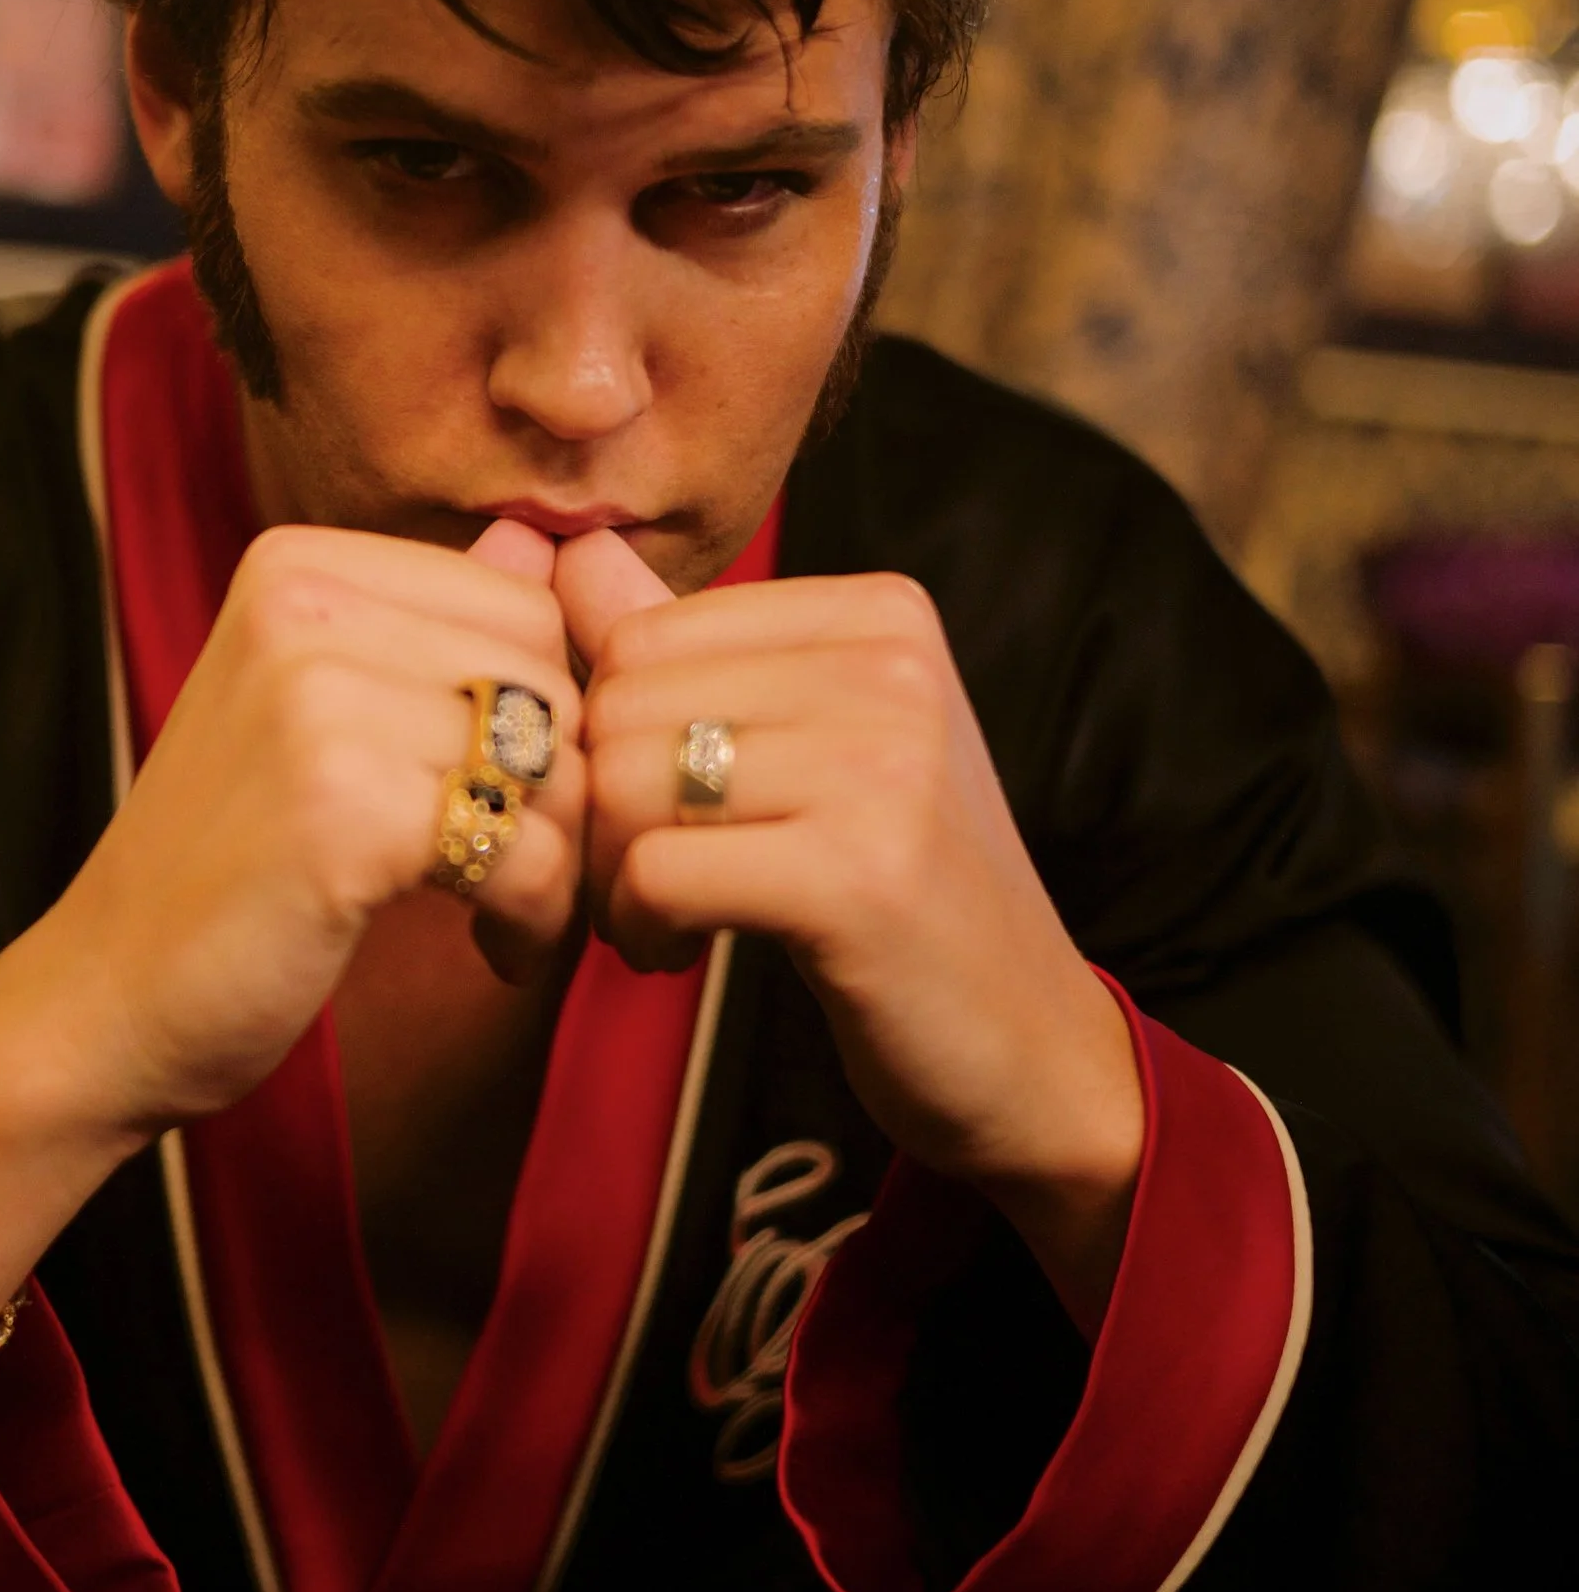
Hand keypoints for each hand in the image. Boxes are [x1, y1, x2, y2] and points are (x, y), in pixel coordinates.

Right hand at [47, 514, 583, 1127]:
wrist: (109, 992)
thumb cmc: (231, 861)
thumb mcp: (319, 711)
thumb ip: (430, 625)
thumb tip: (546, 543)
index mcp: (295, 566)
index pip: (524, 606)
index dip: (549, 715)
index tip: (512, 798)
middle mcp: (300, 607)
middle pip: (548, 682)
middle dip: (566, 793)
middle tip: (521, 872)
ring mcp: (315, 702)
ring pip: (551, 767)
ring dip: (560, 864)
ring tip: (508, 916)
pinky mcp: (341, 809)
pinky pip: (524, 850)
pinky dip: (533, 918)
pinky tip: (493, 951)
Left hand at [560, 531, 1143, 1330]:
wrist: (1027, 1044)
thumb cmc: (897, 892)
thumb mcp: (807, 746)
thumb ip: (688, 648)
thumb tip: (564, 546)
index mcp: (881, 614)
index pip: (641, 629)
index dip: (603, 733)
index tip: (644, 815)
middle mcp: (892, 668)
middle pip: (622, 700)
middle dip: (596, 808)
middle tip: (637, 886)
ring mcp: (884, 768)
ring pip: (628, 781)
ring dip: (610, 875)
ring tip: (656, 923)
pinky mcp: (858, 876)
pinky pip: (659, 870)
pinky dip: (637, 925)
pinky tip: (673, 955)